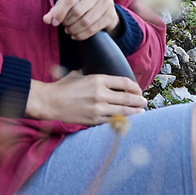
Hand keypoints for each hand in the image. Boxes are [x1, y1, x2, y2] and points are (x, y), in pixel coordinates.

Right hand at [25, 71, 146, 124]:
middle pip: (127, 98)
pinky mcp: (94, 120)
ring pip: (123, 111)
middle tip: (144, 101)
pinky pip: (113, 120)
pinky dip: (123, 120)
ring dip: (135, 112)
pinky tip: (128, 120)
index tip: (138, 89)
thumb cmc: (63, 87)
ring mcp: (98, 108)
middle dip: (139, 100)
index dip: (134, 87)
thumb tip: (101, 76)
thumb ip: (91, 74)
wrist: (50, 102)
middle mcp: (100, 94)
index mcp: (98, 79)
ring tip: (142, 111)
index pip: (124, 83)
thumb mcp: (79, 74)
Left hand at [43, 0, 119, 40]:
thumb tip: (46, 19)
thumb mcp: (68, 3)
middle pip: (78, 11)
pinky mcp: (111, 15)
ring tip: (69, 31)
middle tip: (64, 26)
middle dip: (68, 22)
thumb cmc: (82, 3)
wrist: (104, 9)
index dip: (60, 12)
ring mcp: (107, 2)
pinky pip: (94, 29)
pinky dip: (82, 35)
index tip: (54, 23)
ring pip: (86, 21)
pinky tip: (76, 36)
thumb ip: (56, 10)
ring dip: (74, 29)